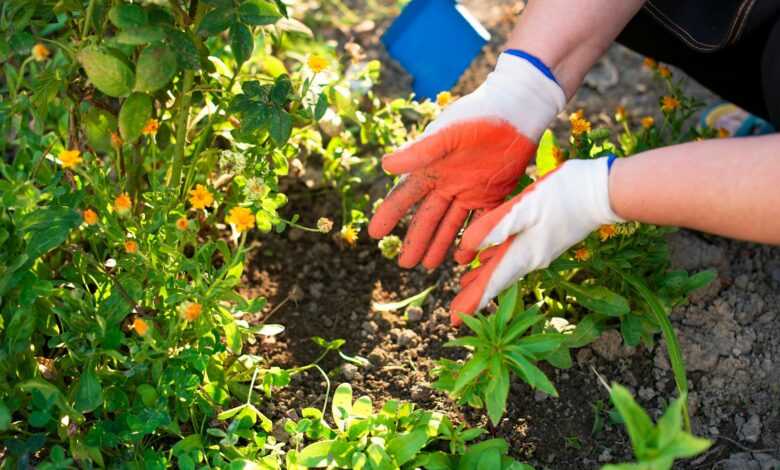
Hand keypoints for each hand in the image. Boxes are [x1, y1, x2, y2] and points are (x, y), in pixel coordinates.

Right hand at [368, 51, 565, 268]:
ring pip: (451, 224)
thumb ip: (418, 152)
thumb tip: (384, 166)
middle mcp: (446, 183)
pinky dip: (473, 240)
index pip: (404, 196)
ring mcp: (469, 190)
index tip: (374, 234)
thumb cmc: (478, 116)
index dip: (389, 215)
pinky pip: (480, 222)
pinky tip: (465, 257)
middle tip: (406, 264)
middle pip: (427, 218)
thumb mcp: (446, 134)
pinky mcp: (493, 194)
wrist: (517, 110)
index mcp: (430, 168)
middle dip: (416, 240)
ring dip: (440, 244)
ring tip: (430, 266)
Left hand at [450, 157, 623, 324]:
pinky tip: (487, 258)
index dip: (471, 301)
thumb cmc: (565, 195)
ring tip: (463, 286)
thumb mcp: (526, 207)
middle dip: (474, 297)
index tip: (453, 320)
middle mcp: (530, 258)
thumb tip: (468, 246)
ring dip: (484, 280)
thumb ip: (497, 226)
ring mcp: (539, 250)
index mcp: (523, 253)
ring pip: (504, 269)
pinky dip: (496, 262)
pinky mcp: (544, 239)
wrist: (603, 191)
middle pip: (497, 281)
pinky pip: (514, 257)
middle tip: (453, 315)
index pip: (492, 283)